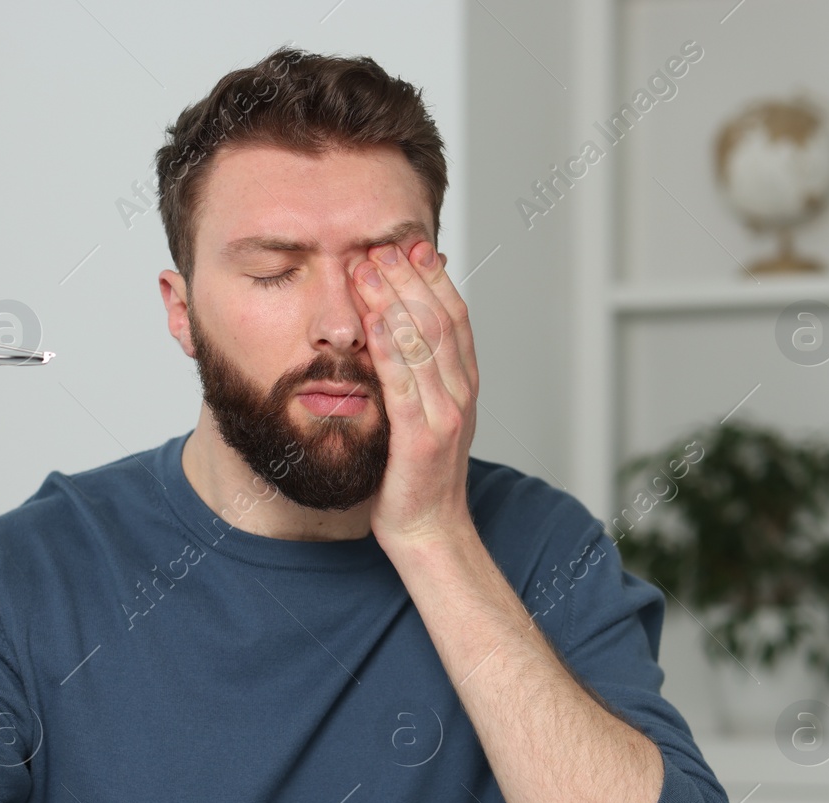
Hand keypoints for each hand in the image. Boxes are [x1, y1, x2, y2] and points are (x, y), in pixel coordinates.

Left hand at [352, 239, 478, 549]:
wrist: (428, 532)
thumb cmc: (416, 477)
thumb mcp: (424, 415)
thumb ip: (419, 375)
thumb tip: (397, 331)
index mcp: (462, 384)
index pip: (452, 316)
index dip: (431, 278)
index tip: (406, 246)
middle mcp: (460, 393)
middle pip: (438, 320)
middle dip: (408, 279)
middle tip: (380, 244)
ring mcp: (444, 416)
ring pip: (424, 345)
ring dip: (393, 301)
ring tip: (366, 269)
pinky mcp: (422, 440)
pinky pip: (405, 386)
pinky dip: (389, 350)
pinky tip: (372, 324)